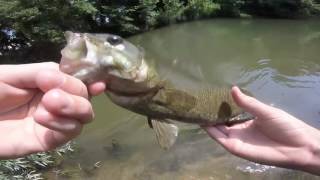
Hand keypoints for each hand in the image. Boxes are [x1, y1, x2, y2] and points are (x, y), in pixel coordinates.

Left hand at [0, 62, 105, 158]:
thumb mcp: (10, 75)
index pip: (77, 80)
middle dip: (75, 94)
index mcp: (50, 83)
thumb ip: (38, 72)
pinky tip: (41, 117)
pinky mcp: (47, 141)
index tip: (96, 82)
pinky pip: (66, 134)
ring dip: (71, 108)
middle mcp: (57, 101)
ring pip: (82, 117)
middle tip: (51, 94)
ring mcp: (54, 122)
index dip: (88, 80)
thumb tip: (63, 74)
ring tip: (47, 105)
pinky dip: (61, 125)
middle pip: (84, 99)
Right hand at [204, 86, 319, 174]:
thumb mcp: (265, 111)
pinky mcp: (236, 148)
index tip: (208, 97)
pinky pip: (221, 139)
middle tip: (197, 102)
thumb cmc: (285, 126)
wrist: (299, 147)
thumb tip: (232, 88)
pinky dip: (211, 131)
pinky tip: (203, 122)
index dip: (218, 107)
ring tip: (196, 110)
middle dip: (209, 114)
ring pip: (217, 130)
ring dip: (206, 122)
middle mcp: (239, 131)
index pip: (228, 114)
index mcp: (246, 121)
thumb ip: (248, 103)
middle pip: (220, 122)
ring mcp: (237, 140)